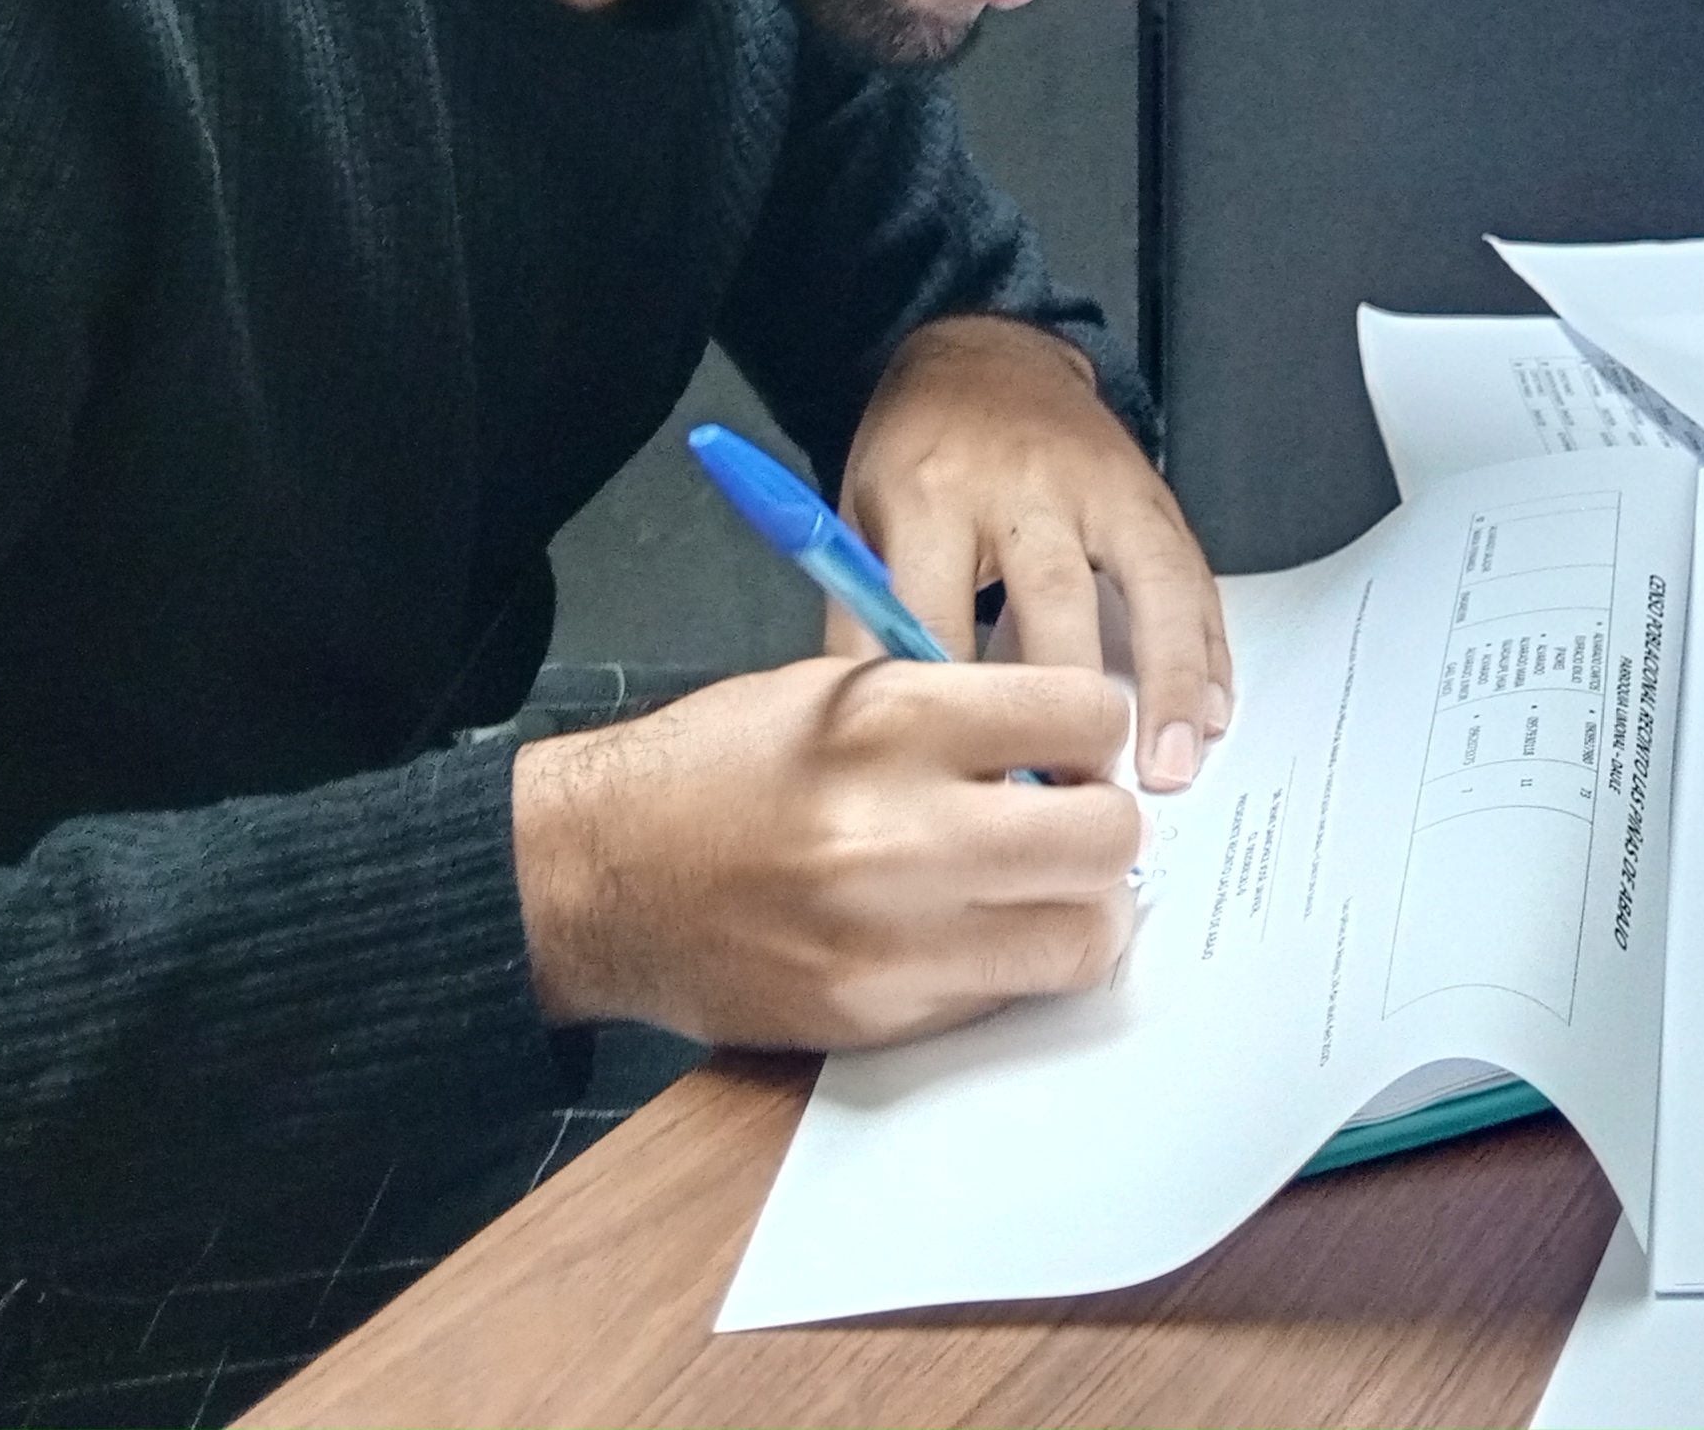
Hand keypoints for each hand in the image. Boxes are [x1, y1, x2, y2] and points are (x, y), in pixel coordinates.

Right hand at [512, 654, 1139, 1045]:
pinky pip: (1007, 996)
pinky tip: (967, 931)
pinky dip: (1011, 965)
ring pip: (1084, 937)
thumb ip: (964, 710)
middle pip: (1109, 836)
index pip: (1087, 715)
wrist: (595, 876)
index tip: (1074, 743)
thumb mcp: (838, 688)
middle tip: (1070, 819)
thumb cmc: (717, 769)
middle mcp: (900, 831)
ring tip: (1034, 887)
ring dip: (1079, 910)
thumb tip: (1078, 744)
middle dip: (1104, 824)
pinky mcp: (876, 1015)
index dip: (1094, 727)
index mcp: (892, 720)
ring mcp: (891, 937)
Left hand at [834, 317, 1229, 790]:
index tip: (964, 792)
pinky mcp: (1152, 497)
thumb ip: (866, 622)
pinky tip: (1213, 712)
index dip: (954, 714)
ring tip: (1168, 768)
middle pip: (1052, 604)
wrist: (986, 355)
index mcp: (930, 498)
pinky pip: (1191, 577)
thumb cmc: (917, 455)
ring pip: (1148, 586)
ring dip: (1165, 684)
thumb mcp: (859, 521)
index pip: (937, 620)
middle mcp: (1022, 491)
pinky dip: (1207, 649)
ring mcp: (1099, 489)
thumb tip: (878, 742)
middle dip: (1066, 709)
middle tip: (1070, 798)